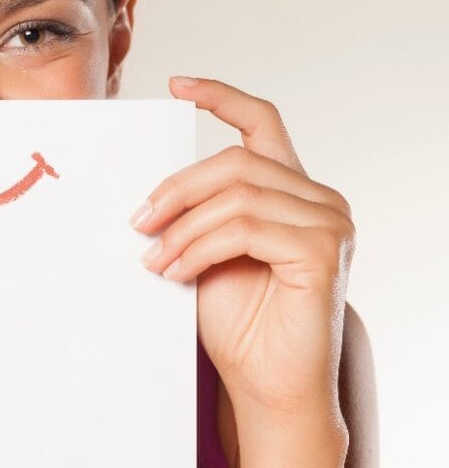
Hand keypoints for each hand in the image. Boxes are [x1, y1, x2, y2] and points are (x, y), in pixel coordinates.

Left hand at [130, 76, 352, 467]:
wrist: (264, 383)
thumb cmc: (236, 320)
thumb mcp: (204, 249)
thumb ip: (193, 212)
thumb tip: (144, 189)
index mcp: (291, 190)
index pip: (262, 122)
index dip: (220, 96)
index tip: (176, 84)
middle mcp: (319, 198)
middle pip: (234, 161)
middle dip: (175, 190)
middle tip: (138, 223)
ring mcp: (329, 222)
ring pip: (237, 195)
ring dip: (182, 227)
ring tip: (154, 259)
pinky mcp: (323, 251)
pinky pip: (245, 228)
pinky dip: (200, 247)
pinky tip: (176, 272)